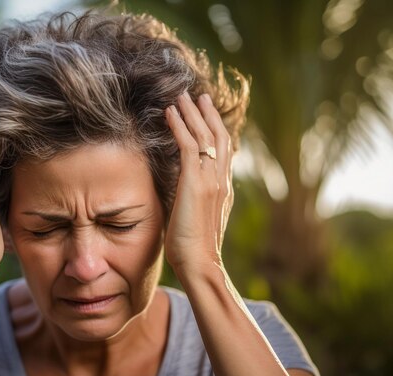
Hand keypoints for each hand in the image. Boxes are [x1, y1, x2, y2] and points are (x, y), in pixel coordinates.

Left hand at [164, 92, 233, 274]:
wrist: (200, 263)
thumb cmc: (193, 248)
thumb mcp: (195, 218)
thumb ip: (192, 200)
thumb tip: (179, 191)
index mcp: (223, 189)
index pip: (222, 152)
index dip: (215, 130)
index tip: (207, 114)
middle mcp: (221, 180)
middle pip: (218, 137)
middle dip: (208, 114)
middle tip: (199, 95)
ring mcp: (211, 179)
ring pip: (205, 136)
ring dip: (192, 113)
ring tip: (182, 95)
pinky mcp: (196, 182)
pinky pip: (187, 145)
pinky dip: (179, 125)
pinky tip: (169, 112)